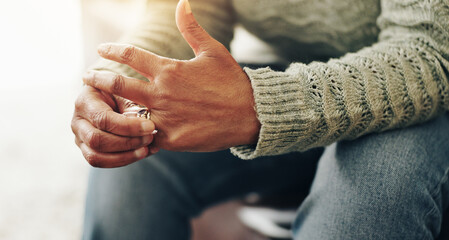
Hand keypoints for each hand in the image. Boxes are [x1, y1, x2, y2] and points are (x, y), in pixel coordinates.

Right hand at [71, 85, 156, 167]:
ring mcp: (80, 137)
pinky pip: (102, 162)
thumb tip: (146, 123)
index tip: (150, 126)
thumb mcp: (128, 92)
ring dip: (125, 156)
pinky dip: (124, 160)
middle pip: (97, 140)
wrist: (114, 98)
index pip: (103, 119)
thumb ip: (133, 107)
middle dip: (127, 142)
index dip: (128, 126)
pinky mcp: (87, 150)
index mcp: (85, 100)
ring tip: (146, 149)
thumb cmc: (123, 91)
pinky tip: (142, 153)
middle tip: (149, 138)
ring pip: (96, 156)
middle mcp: (77, 120)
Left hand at [83, 0, 260, 151]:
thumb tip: (182, 2)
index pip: (130, 54)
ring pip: (125, 113)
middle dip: (97, 78)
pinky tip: (125, 129)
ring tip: (101, 106)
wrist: (250, 114)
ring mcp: (165, 117)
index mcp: (169, 69)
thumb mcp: (213, 51)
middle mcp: (162, 93)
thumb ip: (192, 28)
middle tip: (86, 76)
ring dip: (110, 108)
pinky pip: (143, 137)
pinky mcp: (171, 139)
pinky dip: (133, 132)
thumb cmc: (231, 81)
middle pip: (117, 83)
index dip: (111, 49)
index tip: (100, 48)